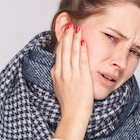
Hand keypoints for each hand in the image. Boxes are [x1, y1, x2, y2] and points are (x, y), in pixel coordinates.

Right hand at [51, 23, 93, 139]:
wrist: (73, 115)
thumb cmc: (68, 103)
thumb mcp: (59, 87)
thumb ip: (59, 75)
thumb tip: (59, 66)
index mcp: (56, 74)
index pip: (58, 53)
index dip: (61, 41)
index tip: (63, 32)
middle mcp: (62, 72)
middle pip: (64, 50)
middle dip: (66, 36)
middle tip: (69, 24)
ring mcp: (72, 74)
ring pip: (72, 52)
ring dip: (74, 39)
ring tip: (76, 28)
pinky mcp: (82, 77)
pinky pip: (82, 60)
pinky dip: (82, 49)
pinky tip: (83, 41)